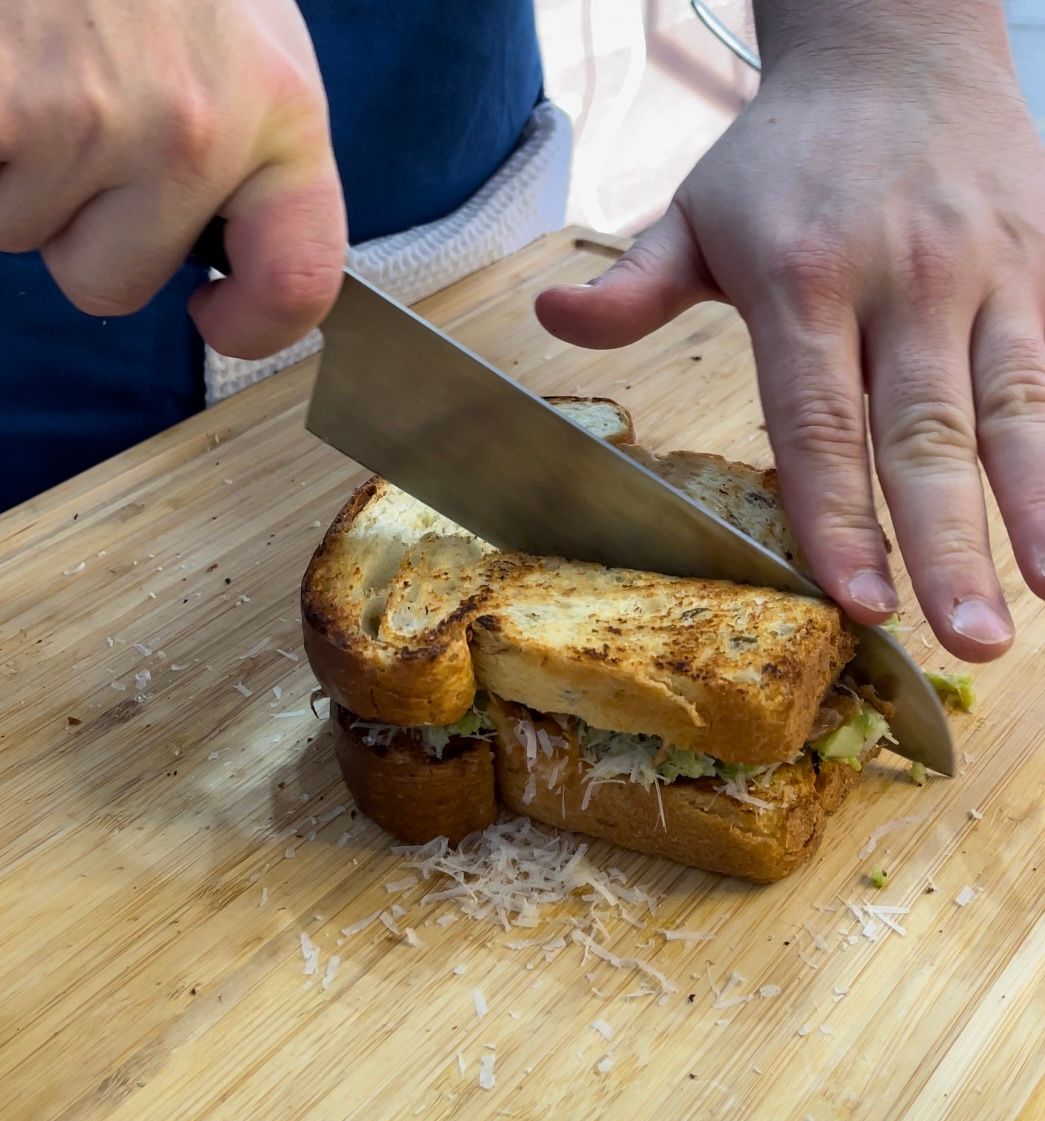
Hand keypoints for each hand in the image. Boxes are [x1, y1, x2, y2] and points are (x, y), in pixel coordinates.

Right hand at [0, 0, 345, 358]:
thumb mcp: (243, 43)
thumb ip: (251, 156)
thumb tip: (231, 270)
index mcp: (281, 114)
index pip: (299, 280)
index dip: (255, 328)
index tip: (215, 317)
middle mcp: (196, 131)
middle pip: (110, 282)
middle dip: (78, 224)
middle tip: (75, 113)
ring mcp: (87, 120)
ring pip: (16, 236)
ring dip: (10, 172)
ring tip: (28, 65)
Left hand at [537, 49, 1043, 660]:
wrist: (896, 45)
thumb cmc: (784, 155)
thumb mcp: (694, 213)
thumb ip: (632, 286)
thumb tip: (548, 321)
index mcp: (803, 278)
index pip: (820, 422)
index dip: (836, 516)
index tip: (855, 599)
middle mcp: (905, 279)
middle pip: (926, 433)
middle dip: (949, 544)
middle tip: (968, 639)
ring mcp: (989, 268)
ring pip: (1017, 405)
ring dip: (1034, 508)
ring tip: (1040, 596)